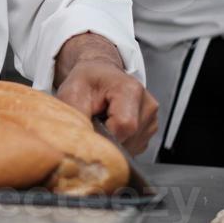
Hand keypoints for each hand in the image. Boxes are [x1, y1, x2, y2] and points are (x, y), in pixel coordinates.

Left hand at [53, 34, 158, 154]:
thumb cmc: (87, 81)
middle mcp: (147, 105)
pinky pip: (133, 147)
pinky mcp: (149, 130)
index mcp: (131, 90)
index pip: (123, 126)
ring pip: (130, 146)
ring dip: (112, 141)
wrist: (98, 75)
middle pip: (127, 138)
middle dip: (106, 138)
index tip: (90, 127)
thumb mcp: (72, 93)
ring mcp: (151, 119)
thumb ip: (77, 117)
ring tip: (102, 122)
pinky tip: (111, 127)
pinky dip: (119, 142)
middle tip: (93, 122)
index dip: (103, 133)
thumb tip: (79, 142)